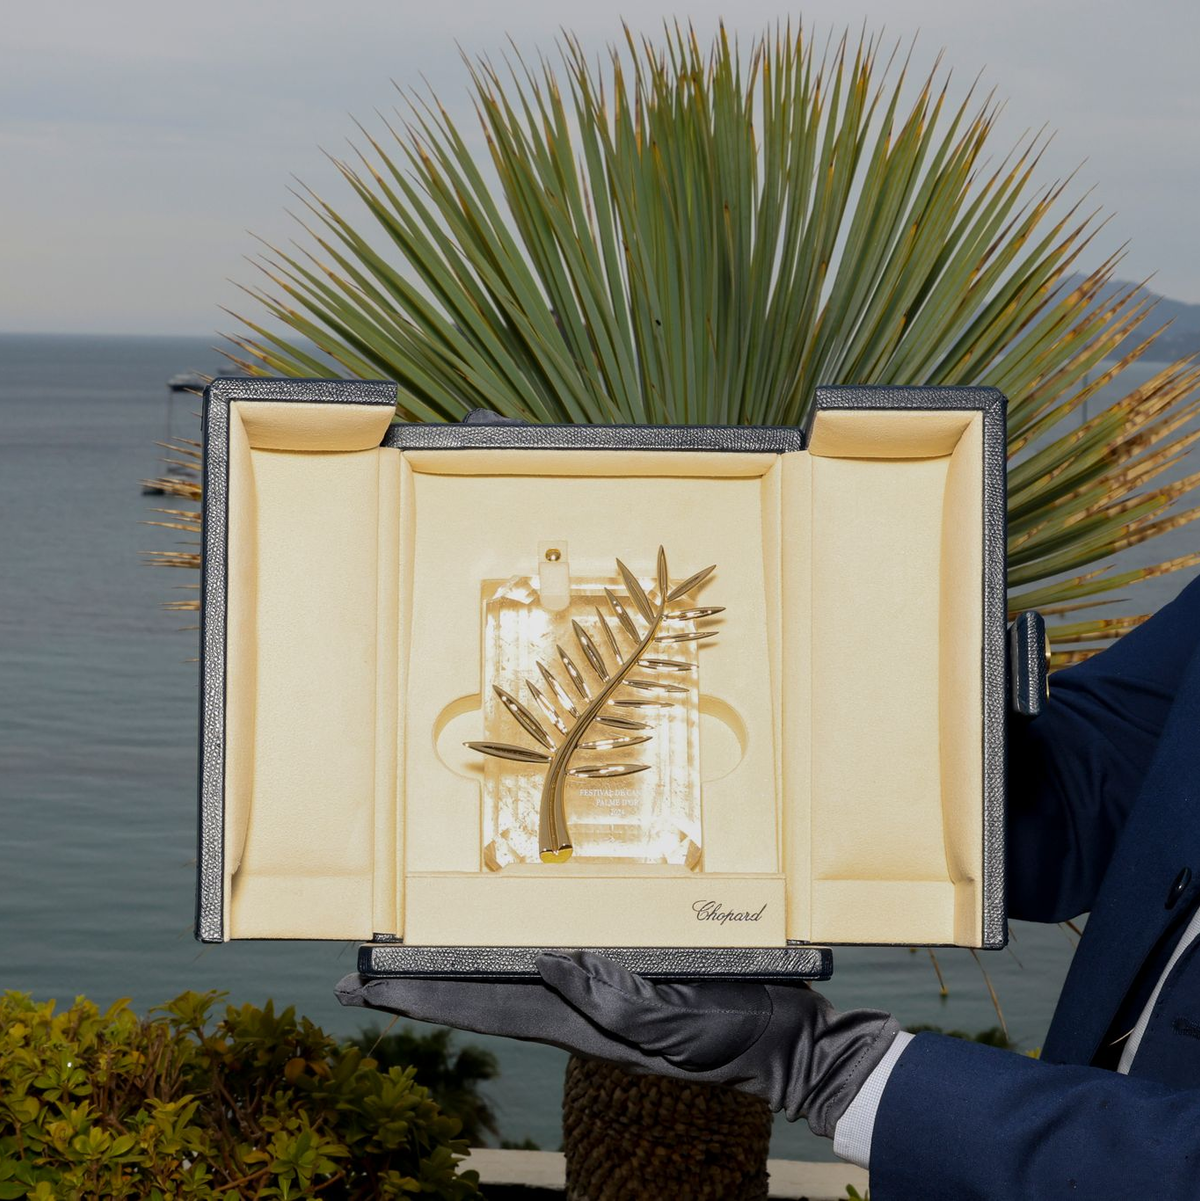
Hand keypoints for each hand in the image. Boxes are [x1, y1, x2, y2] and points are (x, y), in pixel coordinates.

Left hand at [336, 951, 897, 1138]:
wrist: (789, 1044)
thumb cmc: (739, 1036)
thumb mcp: (679, 1027)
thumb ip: (616, 1003)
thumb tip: (549, 964)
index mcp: (583, 1026)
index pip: (484, 1008)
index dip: (424, 1000)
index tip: (366, 989)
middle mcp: (579, 1010)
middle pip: (483, 995)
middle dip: (421, 991)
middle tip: (363, 977)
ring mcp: (601, 993)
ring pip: (514, 976)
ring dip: (460, 969)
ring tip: (413, 960)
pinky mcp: (629, 973)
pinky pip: (562, 957)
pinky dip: (518, 949)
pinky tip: (509, 941)